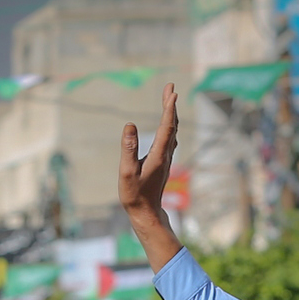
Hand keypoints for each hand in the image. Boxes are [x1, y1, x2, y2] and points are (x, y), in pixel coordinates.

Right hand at [116, 81, 185, 270]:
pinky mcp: (163, 162)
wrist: (146, 212)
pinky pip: (169, 138)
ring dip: (170, 113)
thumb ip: (128, 148)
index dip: (169, 109)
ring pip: (172, 131)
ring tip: (169, 98)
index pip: (166, 127)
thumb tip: (129, 125)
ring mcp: (166, 158)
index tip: (172, 92)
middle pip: (171, 125)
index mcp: (158, 155)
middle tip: (170, 87)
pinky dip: (169, 124)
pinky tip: (167, 123)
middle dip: (170, 105)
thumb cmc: (134, 194)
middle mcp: (165, 154)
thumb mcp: (127, 172)